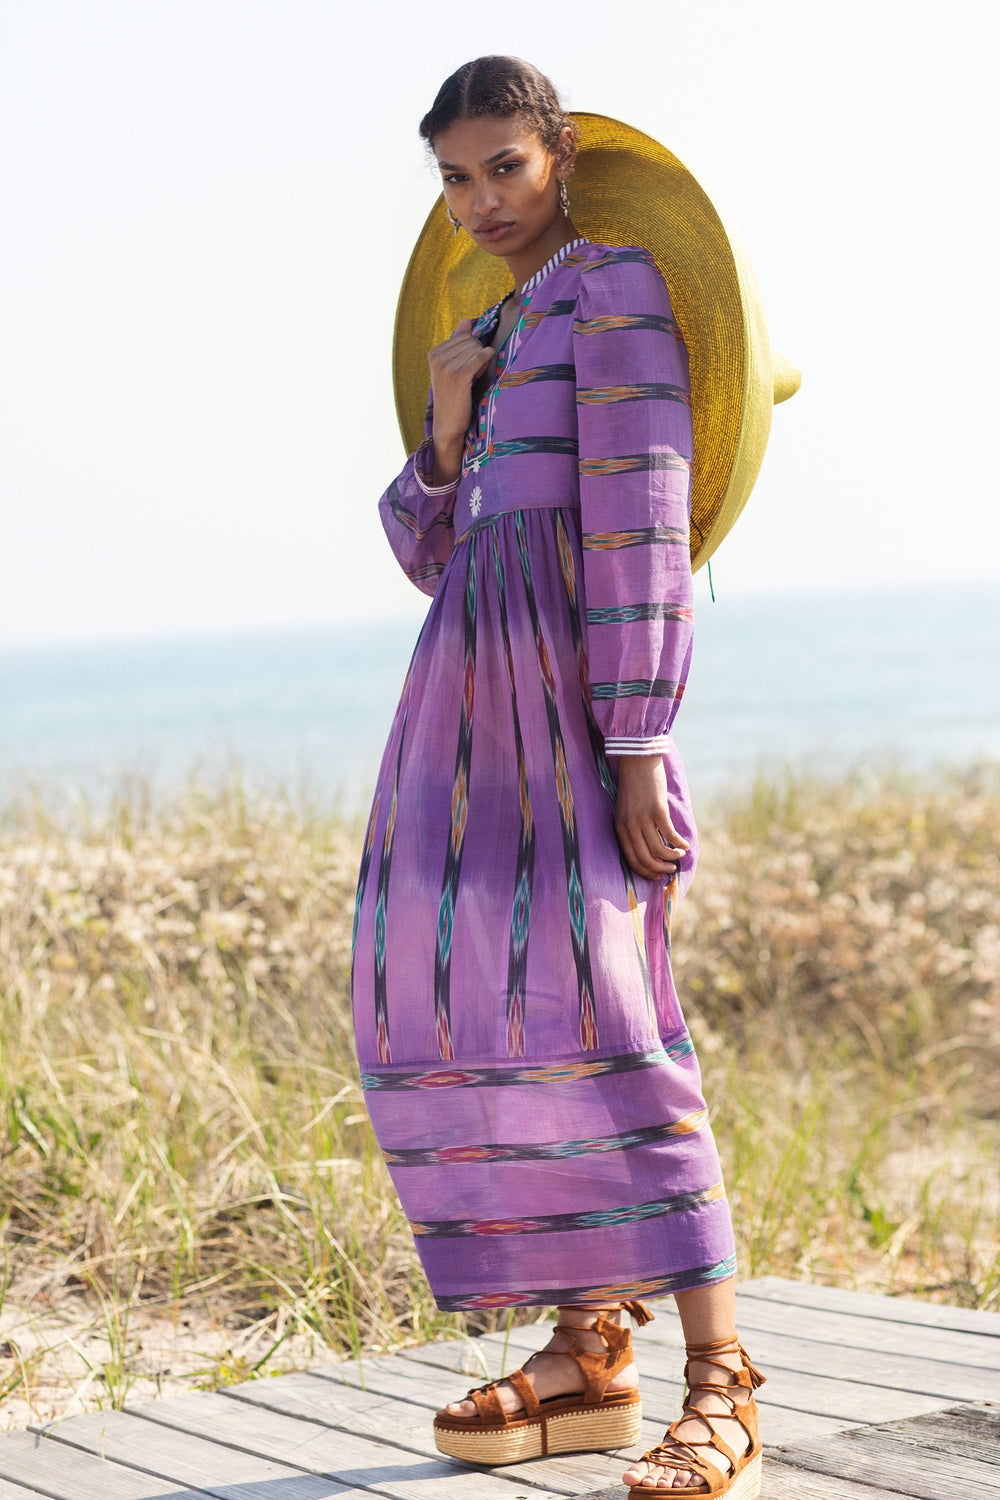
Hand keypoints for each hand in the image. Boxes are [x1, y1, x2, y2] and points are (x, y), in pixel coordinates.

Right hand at [428, 319, 491, 480]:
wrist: (449, 423)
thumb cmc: (454, 395)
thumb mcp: (452, 367)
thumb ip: (458, 343)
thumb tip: (466, 320)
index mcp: (434, 353)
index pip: (463, 336)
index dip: (472, 348)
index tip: (470, 364)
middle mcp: (437, 358)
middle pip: (470, 341)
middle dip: (477, 352)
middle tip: (475, 370)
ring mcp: (446, 367)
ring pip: (475, 349)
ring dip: (481, 359)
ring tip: (476, 375)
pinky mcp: (457, 377)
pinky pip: (478, 358)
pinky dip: (486, 357)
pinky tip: (488, 360)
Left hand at [614, 755, 689, 880]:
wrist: (637, 761)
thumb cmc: (633, 786)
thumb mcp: (626, 810)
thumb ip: (633, 829)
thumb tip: (649, 849)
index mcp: (620, 828)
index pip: (632, 860)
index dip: (646, 871)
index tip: (657, 875)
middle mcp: (630, 826)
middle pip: (645, 859)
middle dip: (660, 869)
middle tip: (670, 870)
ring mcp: (643, 819)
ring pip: (659, 850)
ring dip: (672, 857)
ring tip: (680, 855)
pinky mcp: (658, 811)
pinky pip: (670, 835)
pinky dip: (679, 843)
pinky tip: (685, 844)